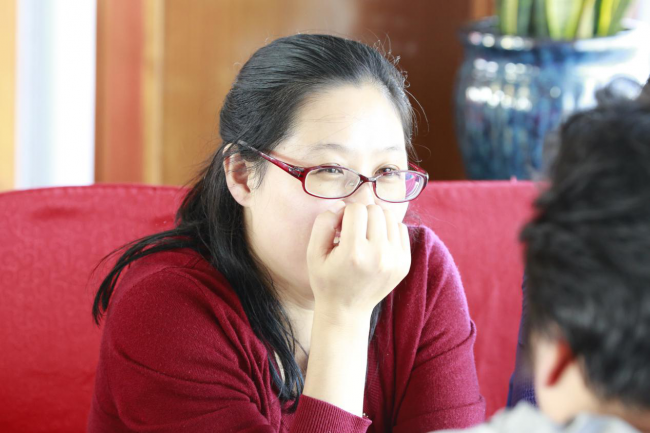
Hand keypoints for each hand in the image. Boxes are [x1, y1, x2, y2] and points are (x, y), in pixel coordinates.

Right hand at [307, 203, 410, 317]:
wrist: (346, 311)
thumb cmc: (326, 280)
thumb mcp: (313, 253)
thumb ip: (324, 223)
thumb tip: (342, 205)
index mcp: (354, 253)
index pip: (356, 209)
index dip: (345, 214)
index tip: (340, 229)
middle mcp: (378, 255)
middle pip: (375, 210)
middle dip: (361, 215)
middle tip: (352, 231)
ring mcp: (395, 260)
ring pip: (390, 216)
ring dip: (376, 220)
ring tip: (365, 235)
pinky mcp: (404, 263)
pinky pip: (401, 229)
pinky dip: (388, 230)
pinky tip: (376, 242)